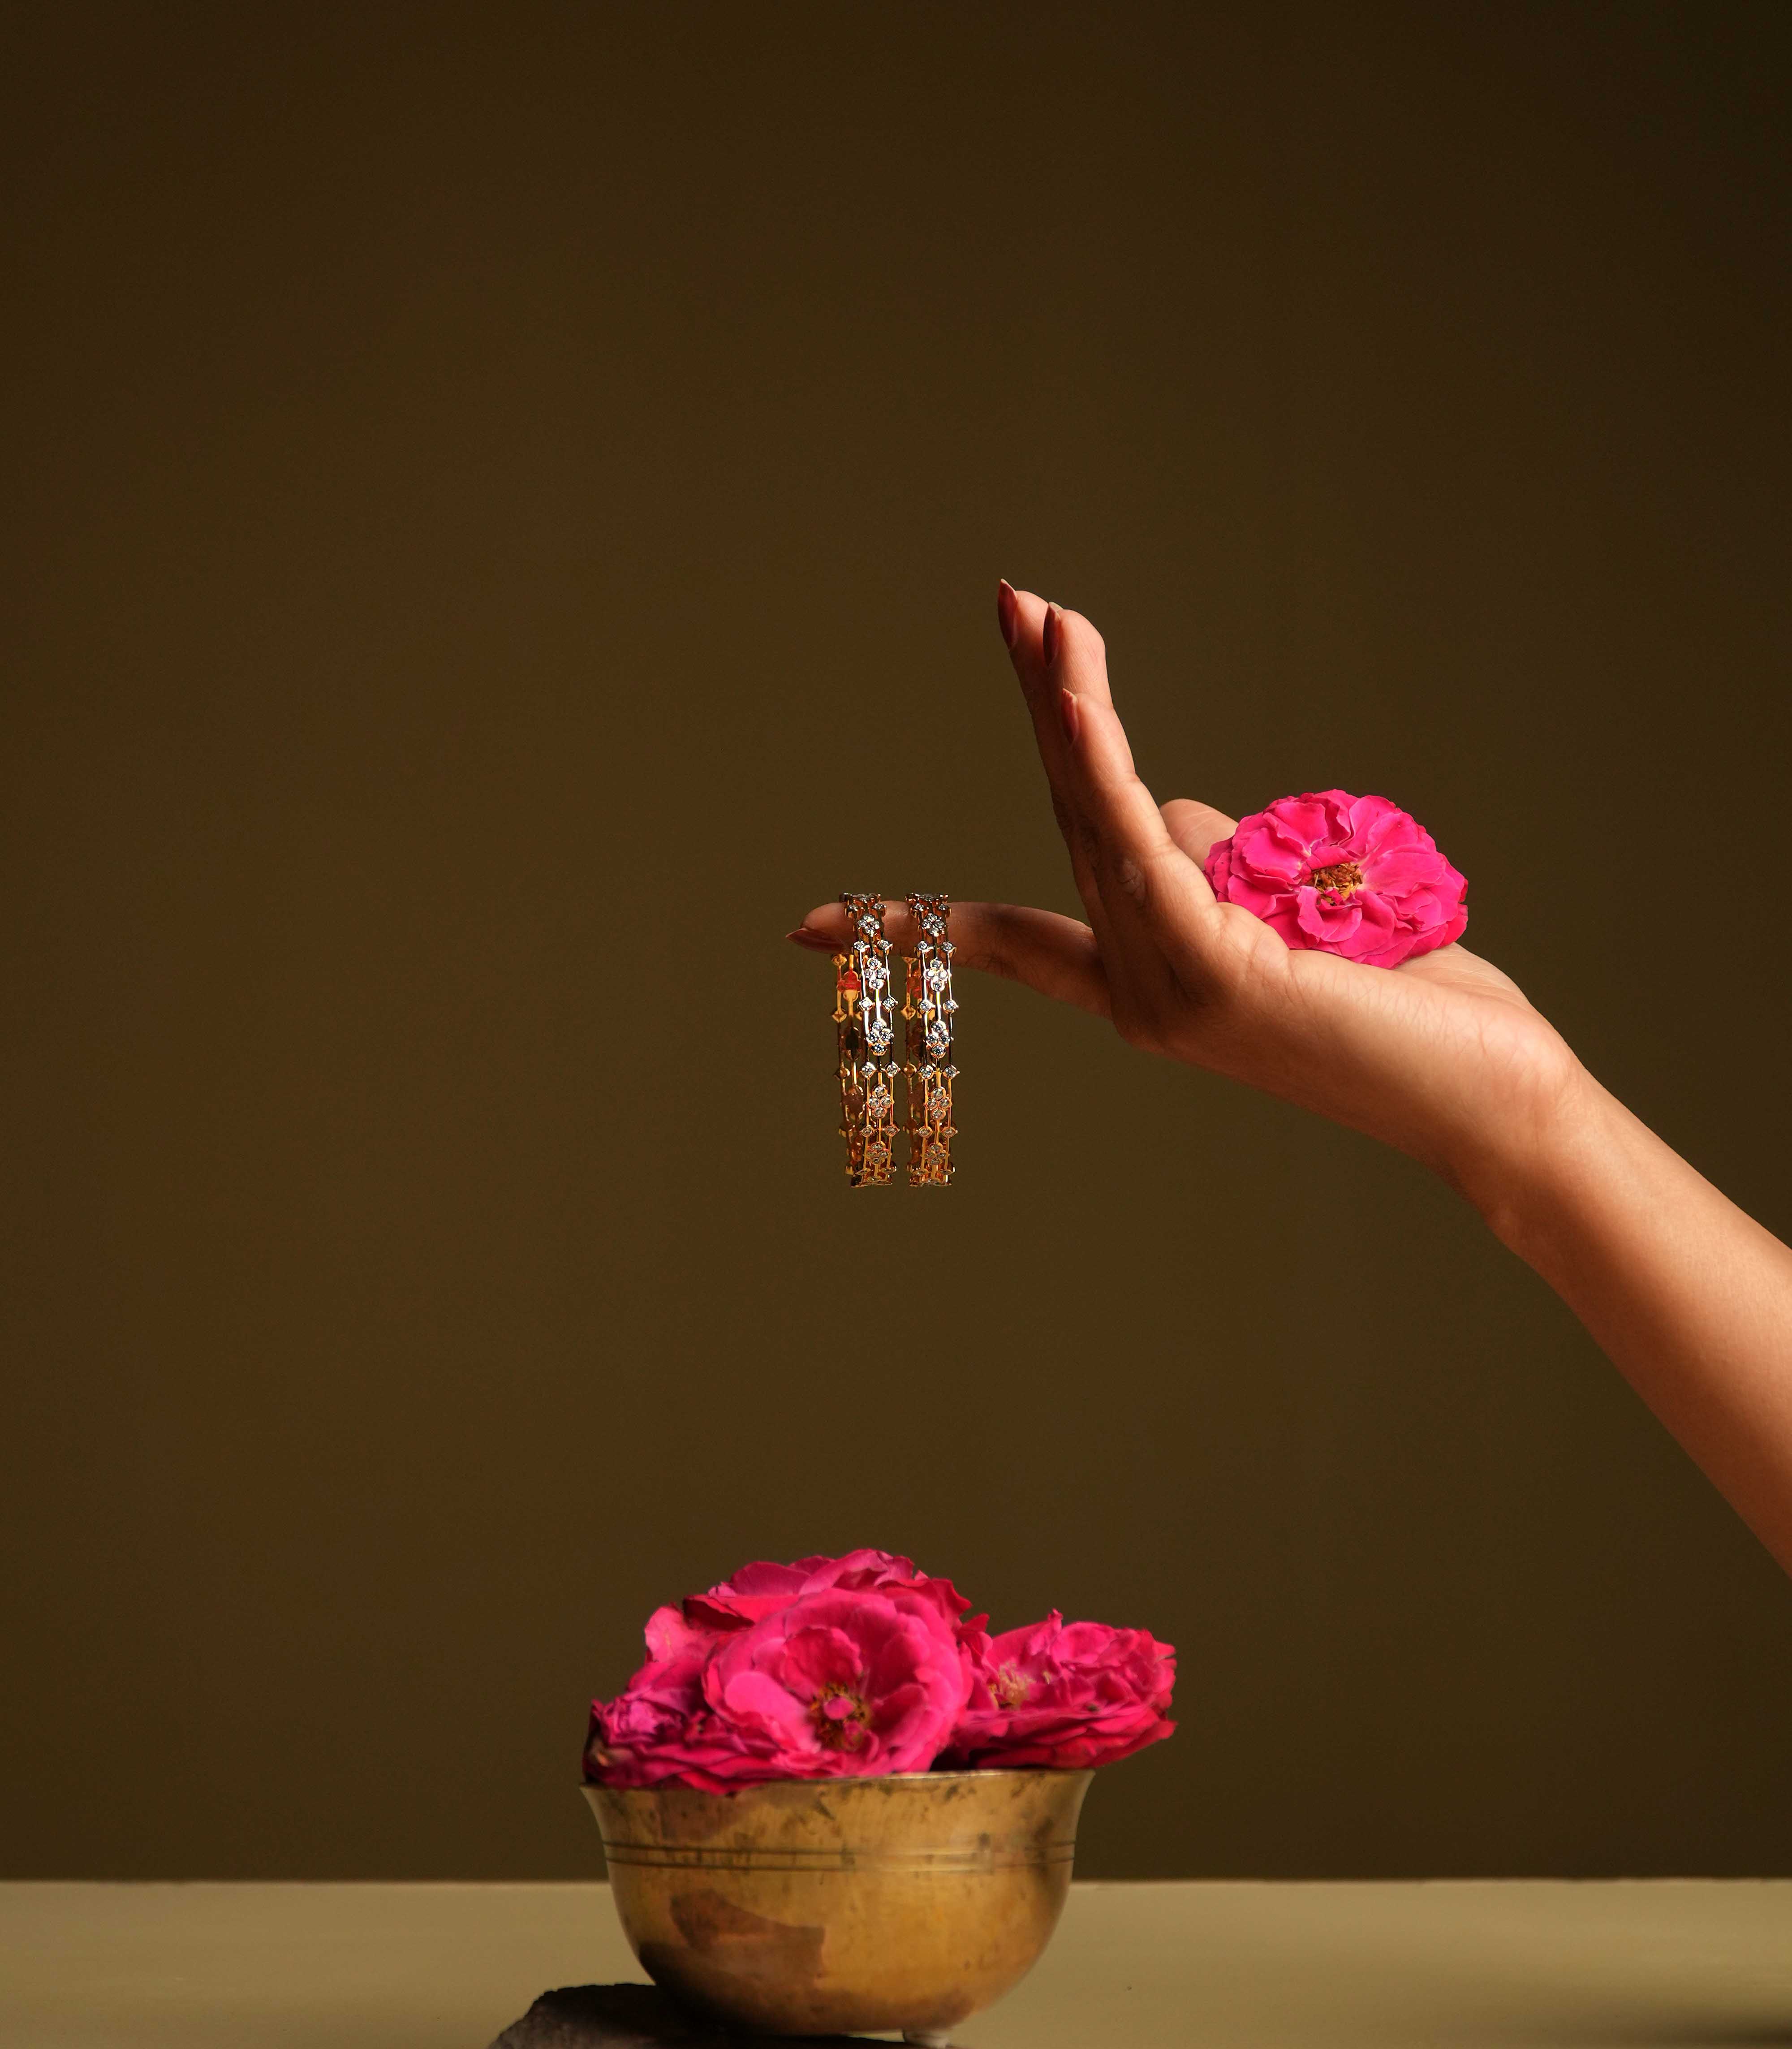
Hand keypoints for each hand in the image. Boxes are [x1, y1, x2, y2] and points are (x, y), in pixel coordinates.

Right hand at [792, 584, 1589, 1216]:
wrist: (1487, 1101)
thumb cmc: (1407, 1014)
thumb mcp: (1285, 921)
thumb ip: (1211, 864)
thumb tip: (1169, 806)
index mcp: (1145, 989)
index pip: (1014, 943)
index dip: (913, 924)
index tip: (810, 929)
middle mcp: (1136, 995)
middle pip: (1070, 821)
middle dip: (1040, 702)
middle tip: (1013, 602)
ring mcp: (1164, 989)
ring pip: (1097, 812)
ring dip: (1066, 695)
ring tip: (1037, 607)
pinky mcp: (1207, 968)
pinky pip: (1133, 835)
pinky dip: (1095, 747)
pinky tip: (1065, 675)